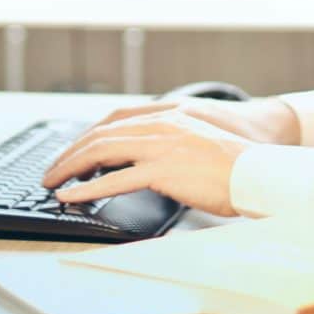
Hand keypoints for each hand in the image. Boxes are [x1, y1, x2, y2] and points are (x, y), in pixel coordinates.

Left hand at [39, 98, 300, 216]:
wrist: (260, 171)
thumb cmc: (237, 165)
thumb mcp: (198, 143)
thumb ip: (171, 145)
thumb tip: (147, 163)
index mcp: (168, 116)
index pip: (115, 119)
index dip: (88, 135)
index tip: (73, 151)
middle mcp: (160, 125)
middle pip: (101, 134)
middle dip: (71, 153)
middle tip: (52, 171)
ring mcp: (160, 146)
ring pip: (101, 152)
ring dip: (70, 168)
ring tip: (52, 183)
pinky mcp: (162, 170)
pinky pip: (114, 180)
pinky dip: (87, 188)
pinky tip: (71, 196)